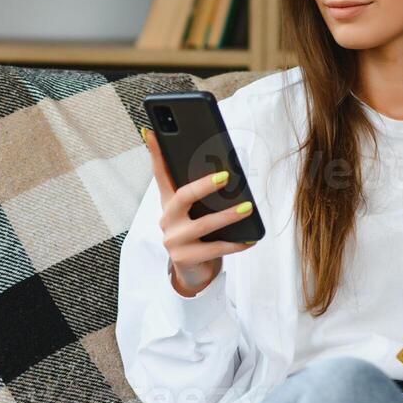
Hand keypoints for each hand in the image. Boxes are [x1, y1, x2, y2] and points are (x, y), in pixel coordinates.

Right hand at [141, 127, 256, 296]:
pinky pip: (214, 249)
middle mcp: (167, 219)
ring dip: (227, 216)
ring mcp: (173, 239)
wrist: (192, 271)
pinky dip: (234, 244)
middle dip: (204, 185)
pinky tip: (249, 239)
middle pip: (182, 196)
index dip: (155, 153)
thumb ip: (204, 194)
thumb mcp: (196, 212)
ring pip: (202, 225)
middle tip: (226, 176)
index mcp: (169, 203)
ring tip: (248, 208)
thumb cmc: (198, 235)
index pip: (160, 174)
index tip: (153, 132)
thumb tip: (226, 173)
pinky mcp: (184, 258)